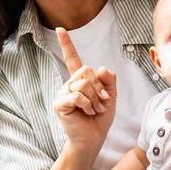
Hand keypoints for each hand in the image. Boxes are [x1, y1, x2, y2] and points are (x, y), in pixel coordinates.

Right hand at [52, 27, 117, 154]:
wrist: (93, 140)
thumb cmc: (100, 119)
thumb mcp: (111, 96)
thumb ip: (109, 80)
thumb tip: (100, 68)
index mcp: (79, 80)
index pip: (72, 58)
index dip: (66, 44)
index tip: (59, 29)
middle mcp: (69, 84)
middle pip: (86, 70)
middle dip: (99, 87)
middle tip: (102, 102)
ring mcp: (62, 93)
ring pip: (83, 83)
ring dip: (95, 98)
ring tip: (95, 110)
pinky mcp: (60, 104)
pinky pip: (78, 95)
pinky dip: (88, 105)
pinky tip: (88, 113)